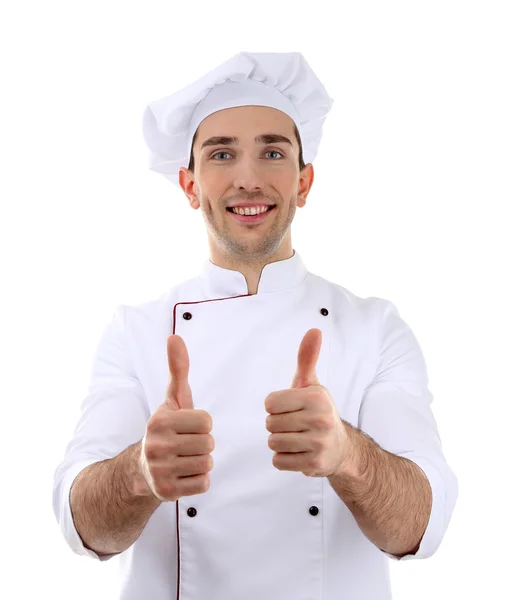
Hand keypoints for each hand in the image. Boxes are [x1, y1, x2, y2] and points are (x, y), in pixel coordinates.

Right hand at [137, 335, 214, 501]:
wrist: (143, 467)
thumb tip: (175, 336)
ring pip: (207, 464)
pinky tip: (184, 474)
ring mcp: (159, 471)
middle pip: (208, 443)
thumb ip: (178, 368)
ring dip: (202, 462)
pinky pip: (203, 484)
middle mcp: (156, 446)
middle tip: (186, 444)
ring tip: (185, 458)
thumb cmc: (168, 426)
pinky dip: (199, 480)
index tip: (187, 426)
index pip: (207, 421)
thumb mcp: (173, 397)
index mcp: (159, 421)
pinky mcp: (166, 493)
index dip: (202, 424)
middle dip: (203, 443)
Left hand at [265, 329, 348, 477]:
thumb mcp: (311, 384)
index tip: (290, 408)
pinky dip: (284, 459)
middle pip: (270, 423)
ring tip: (297, 438)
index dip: (275, 406)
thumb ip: (307, 358)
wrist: (341, 448)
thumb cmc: (317, 412)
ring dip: (280, 442)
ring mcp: (319, 443)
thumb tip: (314, 330)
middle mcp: (320, 419)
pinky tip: (299, 453)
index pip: (270, 403)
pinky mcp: (314, 464)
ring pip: (273, 443)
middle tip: (295, 425)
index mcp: (316, 397)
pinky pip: (278, 461)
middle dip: (277, 425)